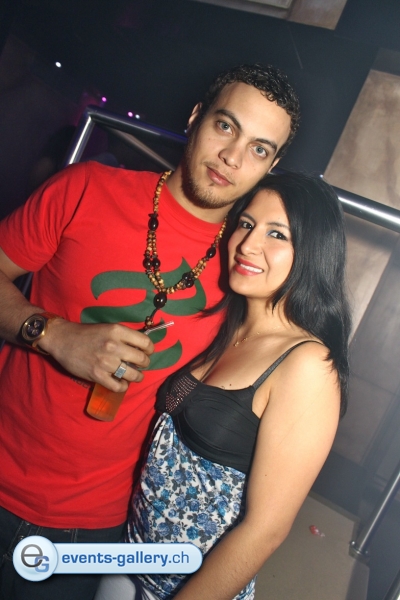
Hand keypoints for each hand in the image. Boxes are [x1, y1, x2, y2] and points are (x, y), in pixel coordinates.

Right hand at [39, 319, 153, 390]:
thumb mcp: (108, 328)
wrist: (63, 340)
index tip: (147, 352)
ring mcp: (106, 362)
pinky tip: (122, 383)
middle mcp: (114, 346)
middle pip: (142, 359)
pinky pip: (118, 386)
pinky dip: (123, 387)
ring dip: (137, 377)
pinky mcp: (97, 375)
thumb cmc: (87, 333)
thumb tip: (141, 347)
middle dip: (144, 364)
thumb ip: (124, 336)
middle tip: (140, 365)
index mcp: (117, 331)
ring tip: (135, 376)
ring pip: (133, 375)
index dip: (150, 349)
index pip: (145, 342)